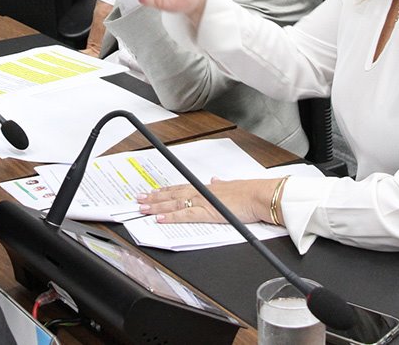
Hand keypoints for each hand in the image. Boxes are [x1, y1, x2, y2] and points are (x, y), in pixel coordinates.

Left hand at [137, 177, 278, 223]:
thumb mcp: (233, 185)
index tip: (153, 191)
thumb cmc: (250, 192)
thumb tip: (215, 180)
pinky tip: (159, 218)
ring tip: (142, 207)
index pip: (181, 188)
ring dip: (156, 206)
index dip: (165, 191)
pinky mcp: (207, 212)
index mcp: (207, 187)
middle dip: (154, 197)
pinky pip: (184, 215)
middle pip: (172, 195)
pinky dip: (171, 216)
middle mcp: (201, 192)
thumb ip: (222, 184)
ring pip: (174, 203)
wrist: (260, 196)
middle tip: (138, 199)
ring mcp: (203, 202)